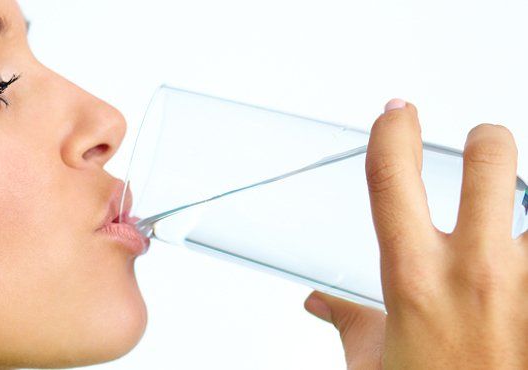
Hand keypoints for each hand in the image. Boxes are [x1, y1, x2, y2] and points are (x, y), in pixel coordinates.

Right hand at [303, 99, 527, 368]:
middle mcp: (477, 272)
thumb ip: (350, 323)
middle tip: (483, 146)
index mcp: (414, 279)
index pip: (392, 176)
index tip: (397, 113)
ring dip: (527, 202)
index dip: (392, 129)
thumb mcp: (372, 366)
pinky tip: (521, 261)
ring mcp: (527, 286)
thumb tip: (323, 305)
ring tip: (513, 219)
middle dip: (487, 141)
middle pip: (490, 159)